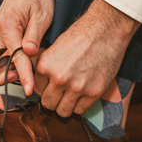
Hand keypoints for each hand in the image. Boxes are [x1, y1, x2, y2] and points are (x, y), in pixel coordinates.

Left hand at [34, 0, 139, 116]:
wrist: (105, 30)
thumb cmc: (80, 35)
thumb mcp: (53, 49)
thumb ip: (46, 68)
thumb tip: (38, 84)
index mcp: (45, 66)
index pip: (36, 89)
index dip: (44, 88)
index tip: (51, 86)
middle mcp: (58, 79)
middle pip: (47, 104)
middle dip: (52, 100)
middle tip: (59, 95)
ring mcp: (76, 87)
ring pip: (63, 111)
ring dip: (65, 106)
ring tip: (71, 97)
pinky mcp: (94, 92)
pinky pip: (80, 110)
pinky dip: (80, 106)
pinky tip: (82, 96)